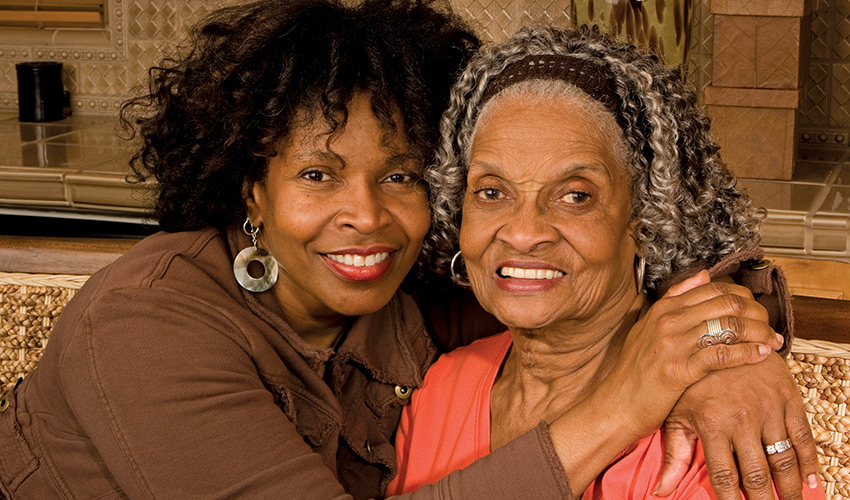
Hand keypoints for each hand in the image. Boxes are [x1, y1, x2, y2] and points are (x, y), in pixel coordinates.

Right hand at [610, 270, 783, 437]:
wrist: (617, 404)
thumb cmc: (636, 371)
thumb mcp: (649, 327)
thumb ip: (675, 300)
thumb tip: (703, 275)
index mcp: (663, 309)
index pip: (713, 289)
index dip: (743, 297)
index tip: (757, 310)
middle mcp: (668, 321)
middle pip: (726, 304)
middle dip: (757, 313)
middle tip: (771, 326)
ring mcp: (673, 344)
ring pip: (728, 326)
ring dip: (758, 333)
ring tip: (773, 342)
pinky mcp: (679, 370)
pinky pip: (722, 355)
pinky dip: (747, 353)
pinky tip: (760, 355)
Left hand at [656, 353, 819, 499]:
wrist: (718, 333)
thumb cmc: (692, 380)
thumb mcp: (677, 413)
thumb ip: (673, 454)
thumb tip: (660, 491)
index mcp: (712, 423)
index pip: (724, 475)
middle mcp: (741, 417)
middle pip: (757, 474)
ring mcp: (767, 407)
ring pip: (784, 459)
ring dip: (791, 488)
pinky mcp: (786, 396)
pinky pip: (803, 435)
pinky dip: (810, 461)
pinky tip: (810, 480)